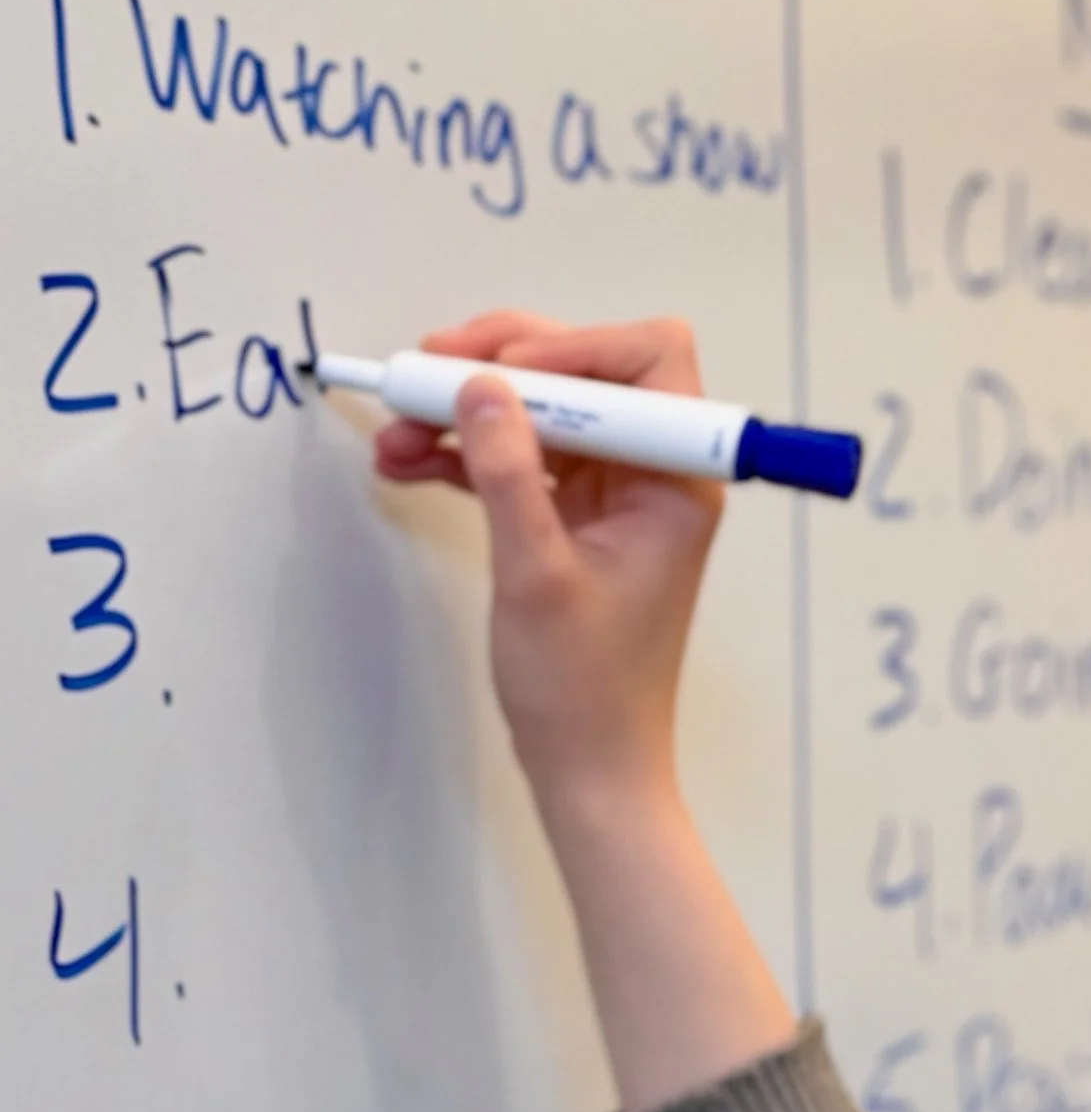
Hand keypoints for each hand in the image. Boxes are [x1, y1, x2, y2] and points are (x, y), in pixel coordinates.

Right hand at [373, 309, 722, 829]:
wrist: (590, 765)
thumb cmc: (584, 688)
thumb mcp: (536, 574)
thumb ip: (508, 475)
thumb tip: (480, 388)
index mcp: (676, 479)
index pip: (648, 360)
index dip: (572, 346)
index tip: (497, 372)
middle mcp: (653, 472)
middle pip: (583, 372)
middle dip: (498, 366)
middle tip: (420, 375)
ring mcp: (613, 492)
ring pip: (540, 412)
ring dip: (465, 412)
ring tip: (393, 429)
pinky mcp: (574, 516)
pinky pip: (519, 457)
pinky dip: (465, 453)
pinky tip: (406, 460)